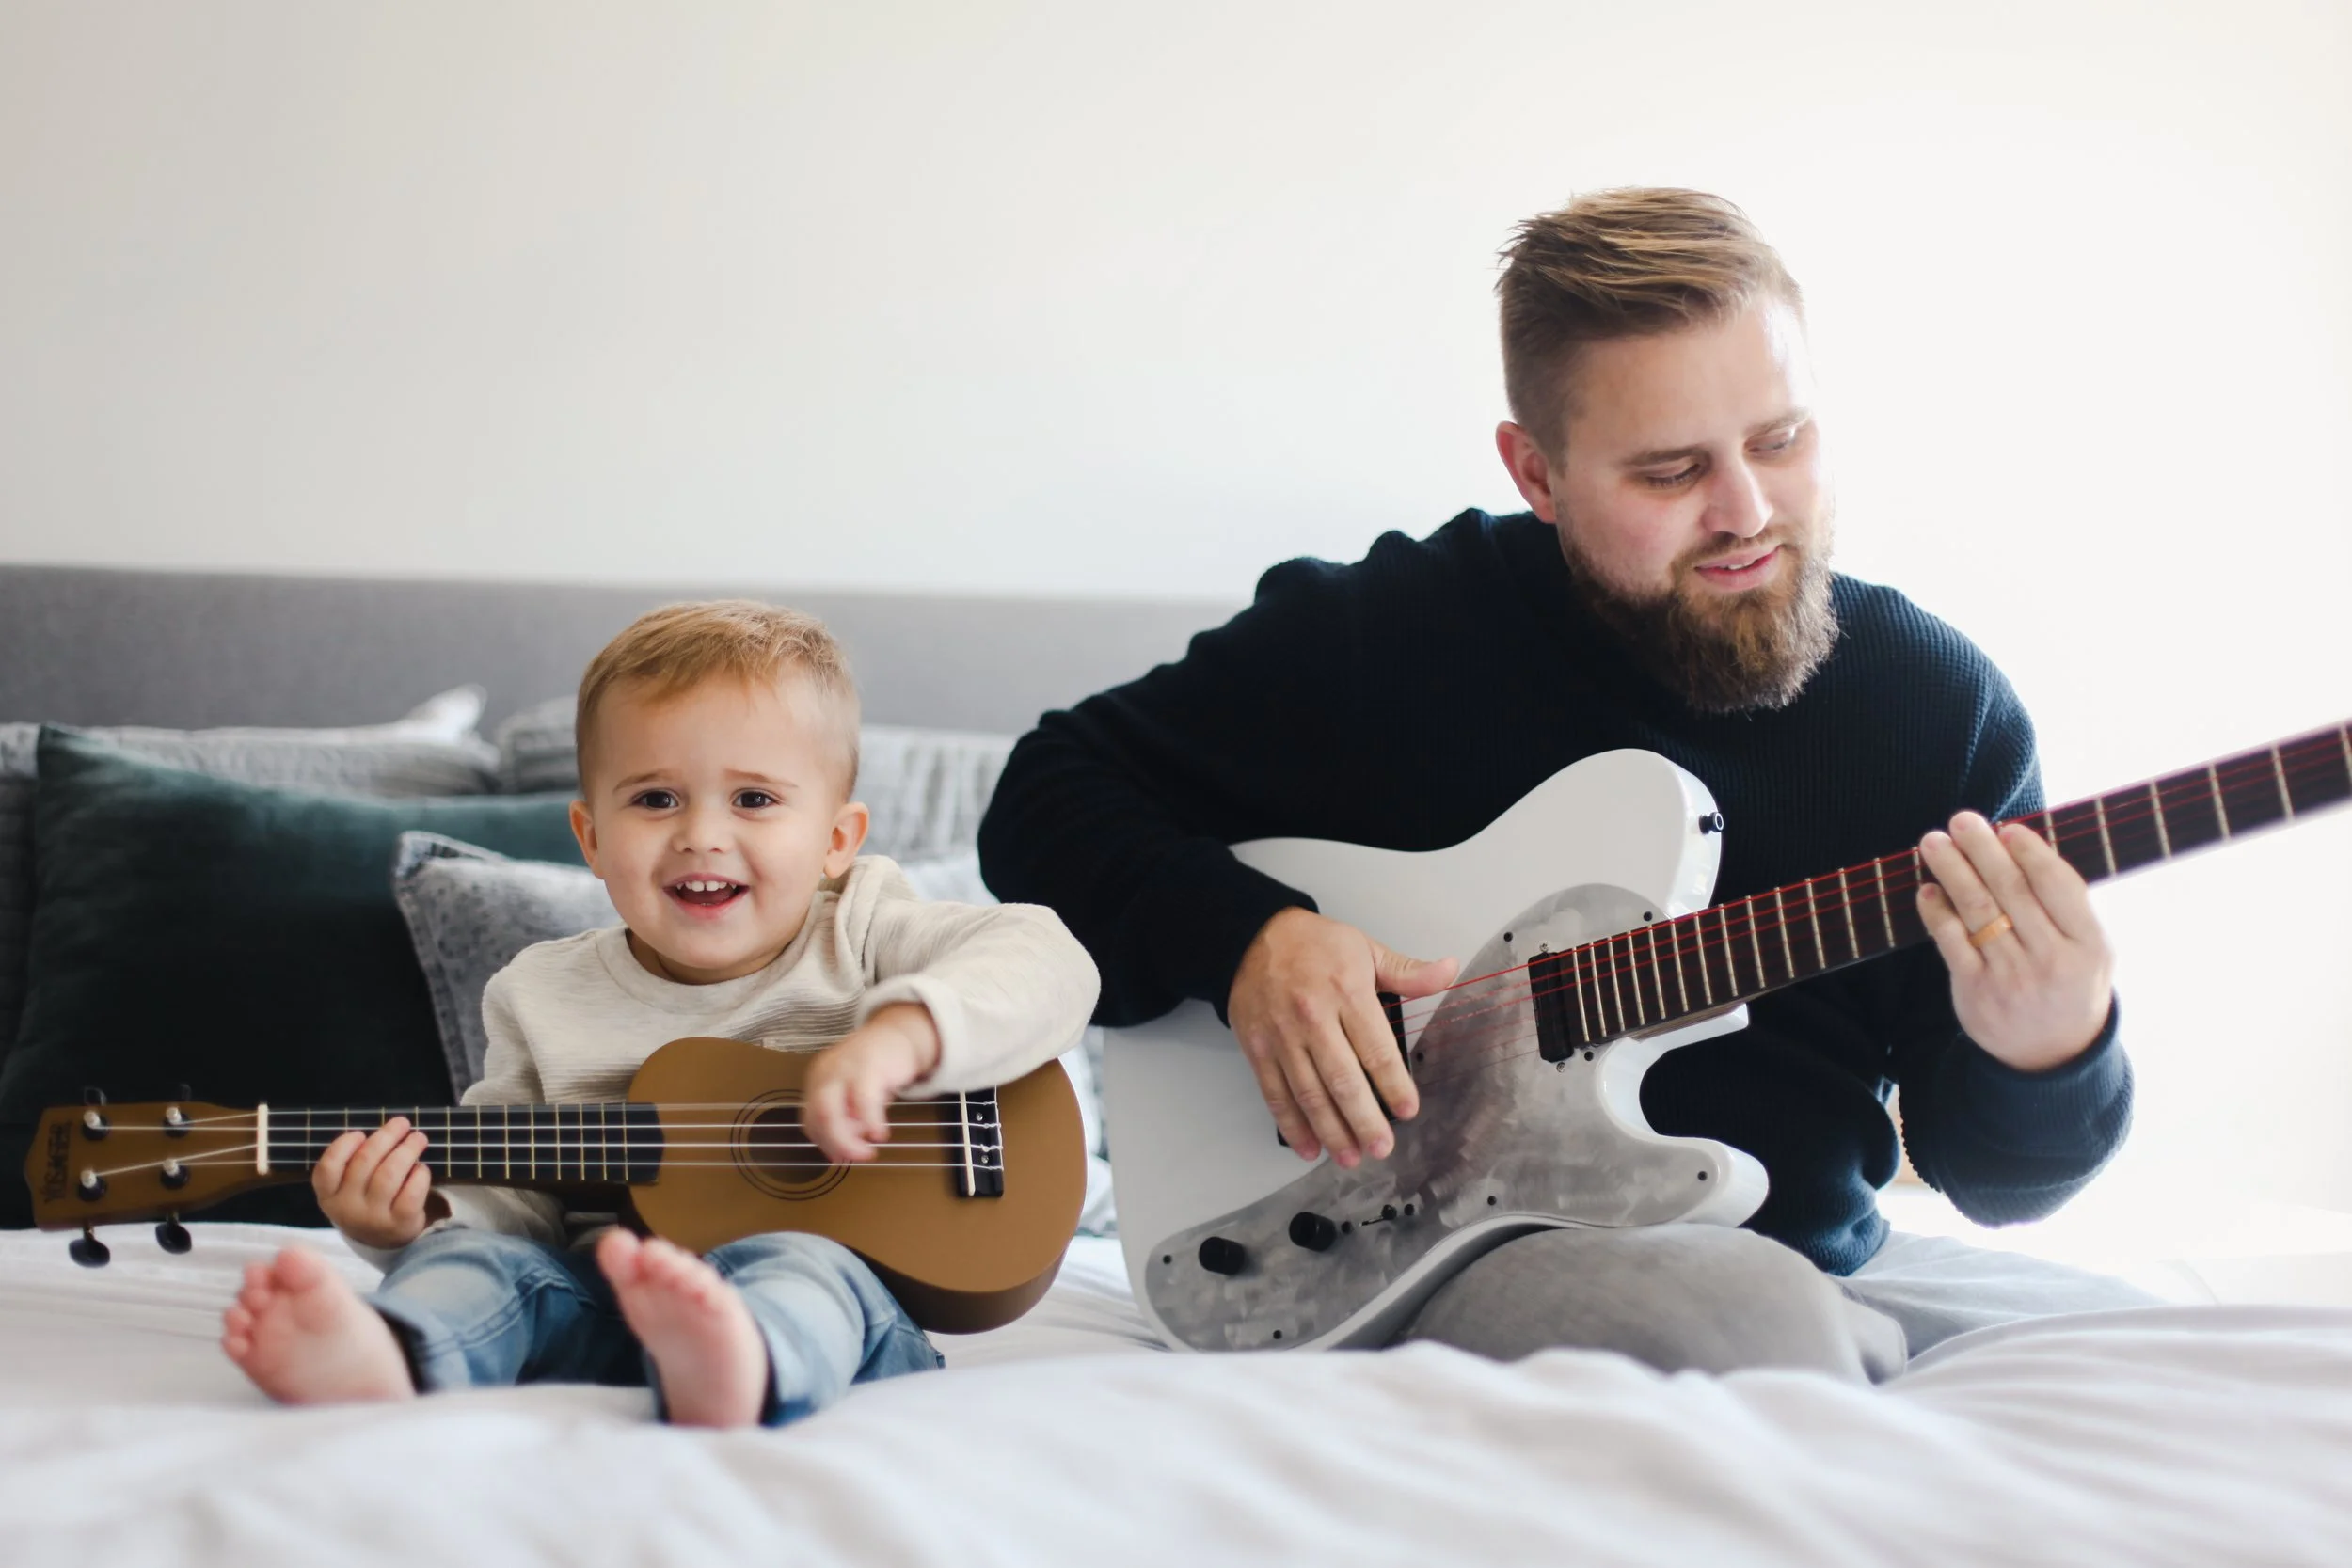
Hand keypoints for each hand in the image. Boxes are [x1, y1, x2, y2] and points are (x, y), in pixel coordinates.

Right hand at [314, 1116, 446, 1250]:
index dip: (343, 1146)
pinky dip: (420, 1175)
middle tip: (402, 1123)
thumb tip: (385, 1131)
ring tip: (418, 1138)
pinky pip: (411, 1192)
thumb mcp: (349, 1188)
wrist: (384, 1241)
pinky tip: (421, 1169)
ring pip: (390, 1174)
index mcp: (329, 1195)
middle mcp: (348, 1208)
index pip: (327, 1169)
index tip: (360, 1133)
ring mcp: (373, 1217)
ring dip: (407, 1150)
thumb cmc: (367, 1201)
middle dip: (386, 1137)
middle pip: (365, 1162)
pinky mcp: (400, 1223)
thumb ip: (354, 1163)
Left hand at [802, 1002, 942, 1162]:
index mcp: (818, 1081)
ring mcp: (844, 1069)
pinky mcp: (868, 1066)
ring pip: (831, 1111)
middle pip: (816, 1116)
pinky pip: (863, 1100)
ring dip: (847, 1140)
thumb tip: (844, 1147)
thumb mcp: (855, 1094)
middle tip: (853, 1158)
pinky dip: (870, 1122)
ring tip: (867, 1151)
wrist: (898, 1034)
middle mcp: (825, 1074)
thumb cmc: (876, 1068)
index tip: (839, 1157)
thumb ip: (848, 1118)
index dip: (824, 1142)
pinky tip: (880, 1133)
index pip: (810, 1119)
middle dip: (833, 1144)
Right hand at [1227, 907, 1458, 1167]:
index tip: (1409, 1110)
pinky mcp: (1257, 1048)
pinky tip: (1309, 1147)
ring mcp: (1282, 1036)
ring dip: (1331, 1131)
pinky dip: (1292, 1124)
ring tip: (1351, 1157)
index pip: (1376, 1049)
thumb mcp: (1365, 949)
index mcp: (1346, 992)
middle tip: (1382, 1147)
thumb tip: (1449, 970)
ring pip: (1309, 1093)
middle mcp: (1313, 1017)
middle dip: (1364, 1120)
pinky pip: (1276, 1093)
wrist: (1251, 935)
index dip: (1394, 1085)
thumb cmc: (1314, 945)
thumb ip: (1407, 971)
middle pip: (1342, 1080)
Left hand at [1917, 811, 2113, 1072]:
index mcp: (2089, 945)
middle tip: (1961, 821)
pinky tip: (1928, 890)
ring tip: (1934, 842)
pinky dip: (1936, 912)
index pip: (2058, 886)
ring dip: (1952, 871)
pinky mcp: (1975, 991)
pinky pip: (1951, 941)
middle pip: (2012, 891)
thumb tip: (2024, 847)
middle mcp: (2052, 960)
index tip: (2007, 828)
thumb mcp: (2092, 951)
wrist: (2050, 1057)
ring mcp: (2012, 977)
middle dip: (1983, 850)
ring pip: (1977, 911)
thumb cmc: (2070, 986)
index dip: (2031, 852)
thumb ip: (2069, 906)